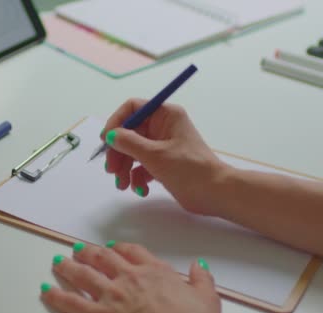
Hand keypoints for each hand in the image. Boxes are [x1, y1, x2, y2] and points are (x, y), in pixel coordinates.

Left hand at [41, 242, 220, 312]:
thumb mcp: (207, 298)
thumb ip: (202, 279)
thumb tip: (199, 267)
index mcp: (154, 271)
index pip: (132, 251)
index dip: (118, 248)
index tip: (111, 247)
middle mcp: (130, 277)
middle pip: (103, 258)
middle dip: (88, 252)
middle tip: (77, 249)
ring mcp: (113, 295)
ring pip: (84, 274)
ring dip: (68, 267)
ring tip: (58, 262)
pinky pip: (72, 302)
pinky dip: (57, 295)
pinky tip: (46, 290)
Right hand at [101, 98, 227, 215]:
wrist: (216, 193)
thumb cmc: (189, 169)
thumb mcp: (155, 155)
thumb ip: (129, 143)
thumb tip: (110, 135)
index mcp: (165, 115)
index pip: (132, 108)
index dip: (116, 122)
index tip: (106, 140)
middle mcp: (163, 127)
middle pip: (129, 133)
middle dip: (118, 152)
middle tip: (111, 170)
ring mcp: (163, 146)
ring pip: (133, 151)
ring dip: (124, 168)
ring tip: (123, 185)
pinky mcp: (164, 163)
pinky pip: (142, 166)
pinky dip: (137, 177)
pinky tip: (140, 189)